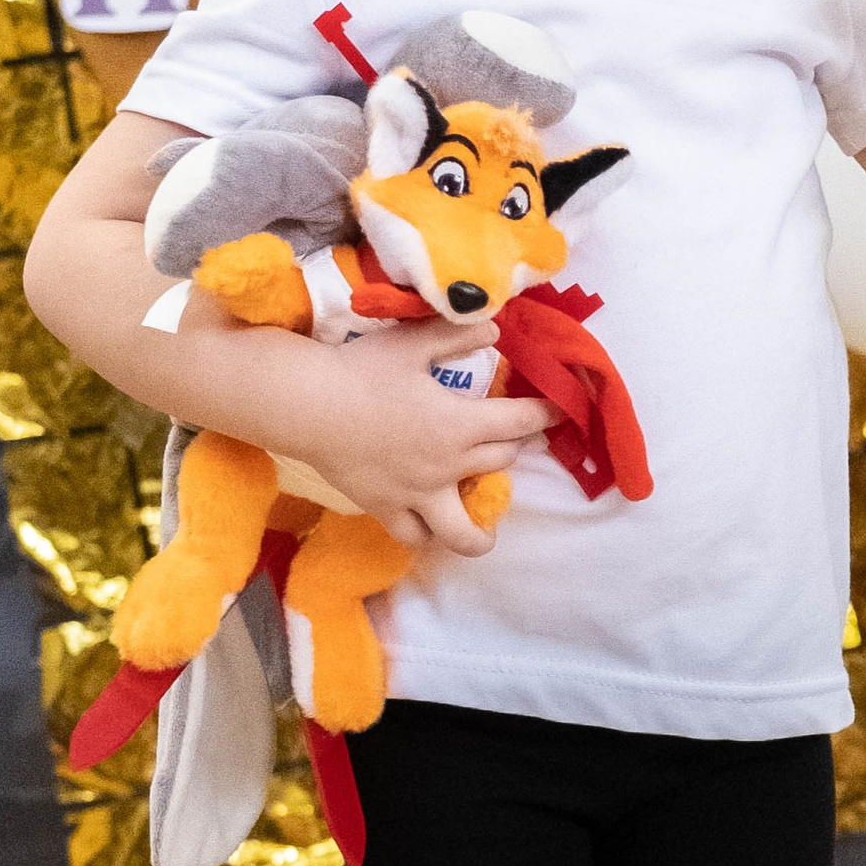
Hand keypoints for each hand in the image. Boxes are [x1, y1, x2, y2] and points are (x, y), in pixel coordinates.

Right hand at [290, 326, 554, 557]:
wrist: (308, 406)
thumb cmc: (361, 370)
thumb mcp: (412, 342)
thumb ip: (457, 336)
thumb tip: (495, 330)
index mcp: (459, 424)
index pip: (519, 423)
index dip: (544, 414)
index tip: (557, 411)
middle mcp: (446, 467)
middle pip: (499, 462)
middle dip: (513, 446)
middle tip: (512, 437)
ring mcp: (416, 495)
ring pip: (463, 530)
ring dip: (480, 528)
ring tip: (482, 522)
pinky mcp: (385, 508)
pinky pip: (413, 535)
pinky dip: (425, 533)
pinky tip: (428, 524)